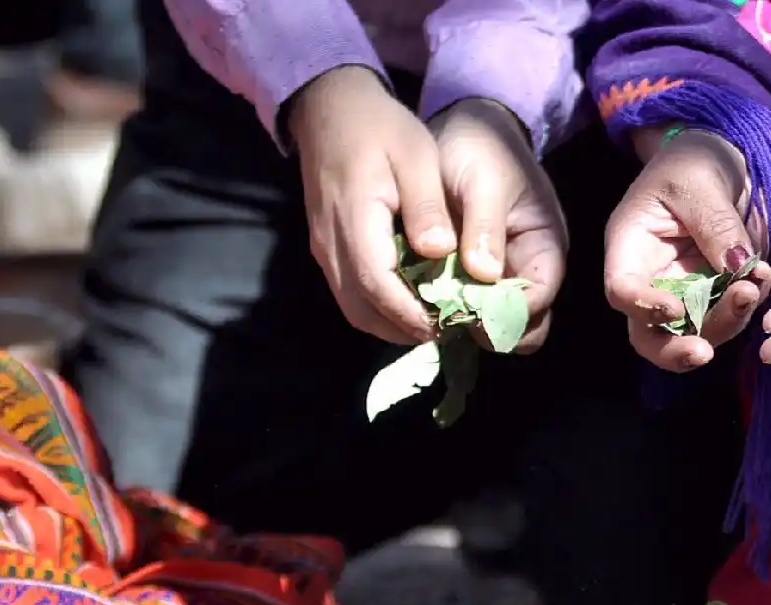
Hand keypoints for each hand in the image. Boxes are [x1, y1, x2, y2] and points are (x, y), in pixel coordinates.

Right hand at [289, 65, 455, 343]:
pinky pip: (350, 294)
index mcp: (354, 217)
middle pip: (361, 309)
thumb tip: (440, 252)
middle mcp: (330, 242)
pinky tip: (411, 304)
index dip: (410, 313)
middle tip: (446, 330)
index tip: (445, 325)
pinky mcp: (327, 249)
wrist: (330, 108)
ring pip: (353, 308)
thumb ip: (426, 205)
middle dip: (403, 329)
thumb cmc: (380, 128)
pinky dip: (379, 309)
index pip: (376, 284)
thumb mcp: (416, 155)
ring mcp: (324, 249)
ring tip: (433, 322)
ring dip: (391, 324)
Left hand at [430, 99, 566, 352]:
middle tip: (446, 310)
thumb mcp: (485, 179)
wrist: (459, 128)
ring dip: (462, 319)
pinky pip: (463, 306)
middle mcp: (527, 271)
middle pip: (520, 326)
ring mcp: (499, 278)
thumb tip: (485, 274)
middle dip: (486, 326)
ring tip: (430, 302)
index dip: (505, 314)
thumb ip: (486, 225)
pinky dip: (445, 307)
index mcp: (545, 249)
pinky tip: (421, 294)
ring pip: (490, 323)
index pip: (537, 302)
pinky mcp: (470, 277)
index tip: (467, 309)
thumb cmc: (482, 147)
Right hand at [603, 128, 770, 372]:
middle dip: (675, 350)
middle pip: (649, 335)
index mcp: (630, 248)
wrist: (719, 159)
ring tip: (754, 286)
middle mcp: (652, 281)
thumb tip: (738, 270)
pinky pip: (728, 316)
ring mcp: (684, 292)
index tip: (674, 310)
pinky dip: (746, 306)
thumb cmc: (692, 161)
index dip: (642, 308)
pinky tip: (762, 277)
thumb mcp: (700, 181)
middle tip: (705, 354)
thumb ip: (716, 226)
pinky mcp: (715, 295)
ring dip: (726, 323)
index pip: (622, 290)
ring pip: (696, 332)